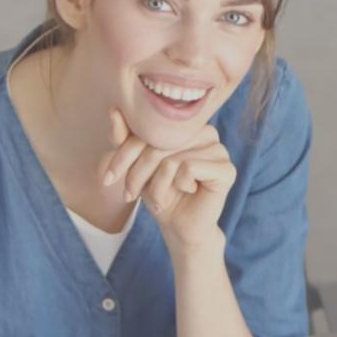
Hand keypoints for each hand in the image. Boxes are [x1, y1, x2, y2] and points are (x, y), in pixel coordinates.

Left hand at [100, 109, 234, 249]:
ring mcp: (220, 150)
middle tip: (130, 195)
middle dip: (137, 174)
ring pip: (172, 160)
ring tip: (158, 199)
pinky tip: (187, 192)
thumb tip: (115, 111)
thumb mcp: (135, 166)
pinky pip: (189, 169)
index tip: (109, 178)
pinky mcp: (227, 170)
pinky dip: (180, 186)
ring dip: (157, 186)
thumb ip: (125, 139)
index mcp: (186, 127)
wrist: (179, 226)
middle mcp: (206, 133)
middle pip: (159, 144)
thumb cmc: (159, 192)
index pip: (148, 129)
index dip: (123, 154)